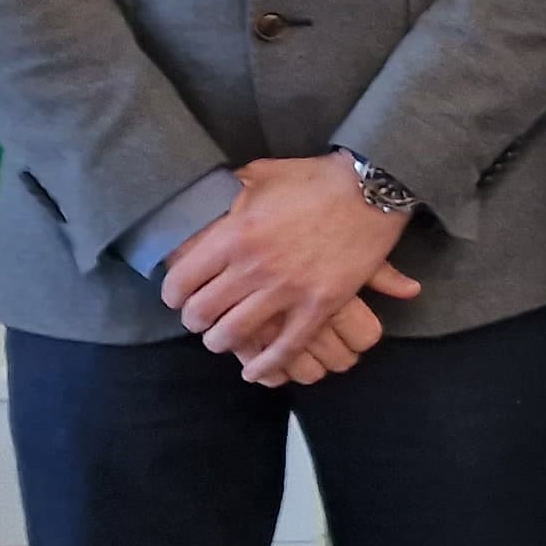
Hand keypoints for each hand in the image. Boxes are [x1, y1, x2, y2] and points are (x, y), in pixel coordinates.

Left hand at [161, 154, 417, 385]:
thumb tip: (210, 192)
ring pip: (236, 334)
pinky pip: (285, 347)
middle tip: (201, 321)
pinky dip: (266, 365)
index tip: (178, 299)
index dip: (173, 296)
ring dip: (222, 343)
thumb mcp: (263, 173)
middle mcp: (254, 267)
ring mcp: (288, 289)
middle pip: (203, 313)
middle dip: (196, 322)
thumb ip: (231, 188)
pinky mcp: (320, 305)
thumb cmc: (316, 177)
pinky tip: (255, 372)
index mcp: (234, 235)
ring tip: (223, 341)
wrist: (372, 188)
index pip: (181, 281)